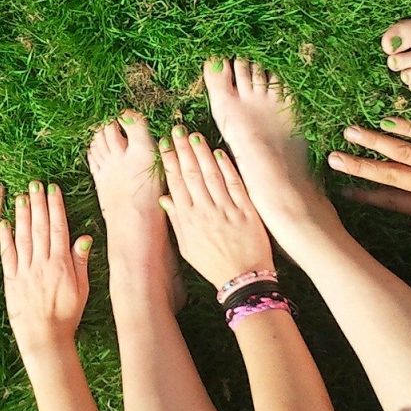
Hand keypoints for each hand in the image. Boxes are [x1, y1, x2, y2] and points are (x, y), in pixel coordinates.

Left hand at [1, 181, 91, 349]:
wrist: (44, 338)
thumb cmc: (67, 315)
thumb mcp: (82, 289)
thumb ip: (81, 262)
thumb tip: (84, 237)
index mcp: (61, 264)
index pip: (58, 228)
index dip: (55, 207)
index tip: (53, 190)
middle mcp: (42, 263)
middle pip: (39, 227)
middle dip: (38, 203)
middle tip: (35, 184)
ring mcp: (25, 270)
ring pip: (23, 236)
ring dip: (22, 215)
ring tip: (21, 196)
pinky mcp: (11, 280)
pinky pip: (7, 255)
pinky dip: (5, 238)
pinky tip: (5, 223)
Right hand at [158, 128, 274, 287]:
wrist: (244, 279)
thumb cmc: (212, 264)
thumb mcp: (187, 248)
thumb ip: (176, 221)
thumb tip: (164, 198)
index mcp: (188, 220)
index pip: (175, 183)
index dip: (169, 161)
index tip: (165, 144)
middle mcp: (205, 212)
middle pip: (191, 174)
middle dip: (182, 150)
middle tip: (177, 130)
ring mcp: (226, 210)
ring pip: (211, 175)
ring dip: (201, 153)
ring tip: (194, 135)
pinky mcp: (245, 211)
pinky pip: (234, 184)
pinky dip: (226, 167)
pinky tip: (219, 153)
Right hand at [327, 118, 410, 207]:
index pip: (390, 201)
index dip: (365, 196)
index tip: (343, 191)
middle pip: (387, 172)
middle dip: (357, 165)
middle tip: (333, 157)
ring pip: (401, 149)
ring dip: (374, 140)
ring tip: (350, 132)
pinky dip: (406, 126)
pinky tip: (387, 120)